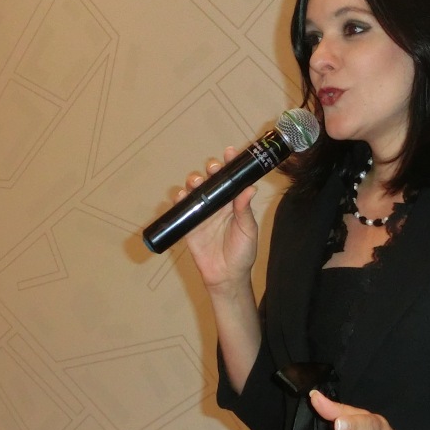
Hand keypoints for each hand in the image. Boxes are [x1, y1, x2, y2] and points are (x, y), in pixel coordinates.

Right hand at [177, 147, 258, 294]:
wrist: (226, 277)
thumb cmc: (242, 253)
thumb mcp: (248, 231)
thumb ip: (245, 211)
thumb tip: (250, 189)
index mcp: (234, 203)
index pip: (231, 180)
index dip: (230, 165)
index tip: (230, 152)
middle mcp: (217, 205)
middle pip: (211, 181)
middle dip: (210, 170)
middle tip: (212, 168)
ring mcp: (202, 213)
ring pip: (195, 191)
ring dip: (194, 182)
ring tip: (196, 182)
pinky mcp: (189, 225)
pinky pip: (182, 208)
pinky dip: (180, 200)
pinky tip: (182, 196)